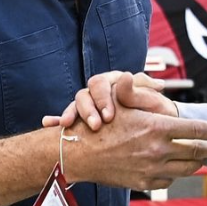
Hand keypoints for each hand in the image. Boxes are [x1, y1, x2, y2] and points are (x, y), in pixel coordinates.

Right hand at [43, 70, 175, 131]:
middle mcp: (100, 92)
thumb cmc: (157, 113)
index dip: (102, 99)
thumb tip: (126, 75)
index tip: (109, 116)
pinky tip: (48, 123)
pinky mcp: (84, 120)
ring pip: (75, 105)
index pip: (100, 83)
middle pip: (84, 94)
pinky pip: (69, 119)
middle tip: (94, 126)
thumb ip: (138, 91)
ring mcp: (91, 105)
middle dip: (86, 110)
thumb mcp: (152, 103)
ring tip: (67, 126)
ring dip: (70, 114)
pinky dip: (58, 120)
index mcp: (114, 82)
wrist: (157, 130)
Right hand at [64, 96, 206, 190]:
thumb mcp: (126, 106)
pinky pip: (169, 179)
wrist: (79, 153)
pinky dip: (177, 173)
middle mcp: (158, 150)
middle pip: (198, 152)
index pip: (197, 131)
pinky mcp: (145, 183)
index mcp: (157, 128)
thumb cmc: (102, 124)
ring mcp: (152, 169)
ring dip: (200, 163)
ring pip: (187, 168)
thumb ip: (150, 104)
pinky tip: (179, 167)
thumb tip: (166, 96)